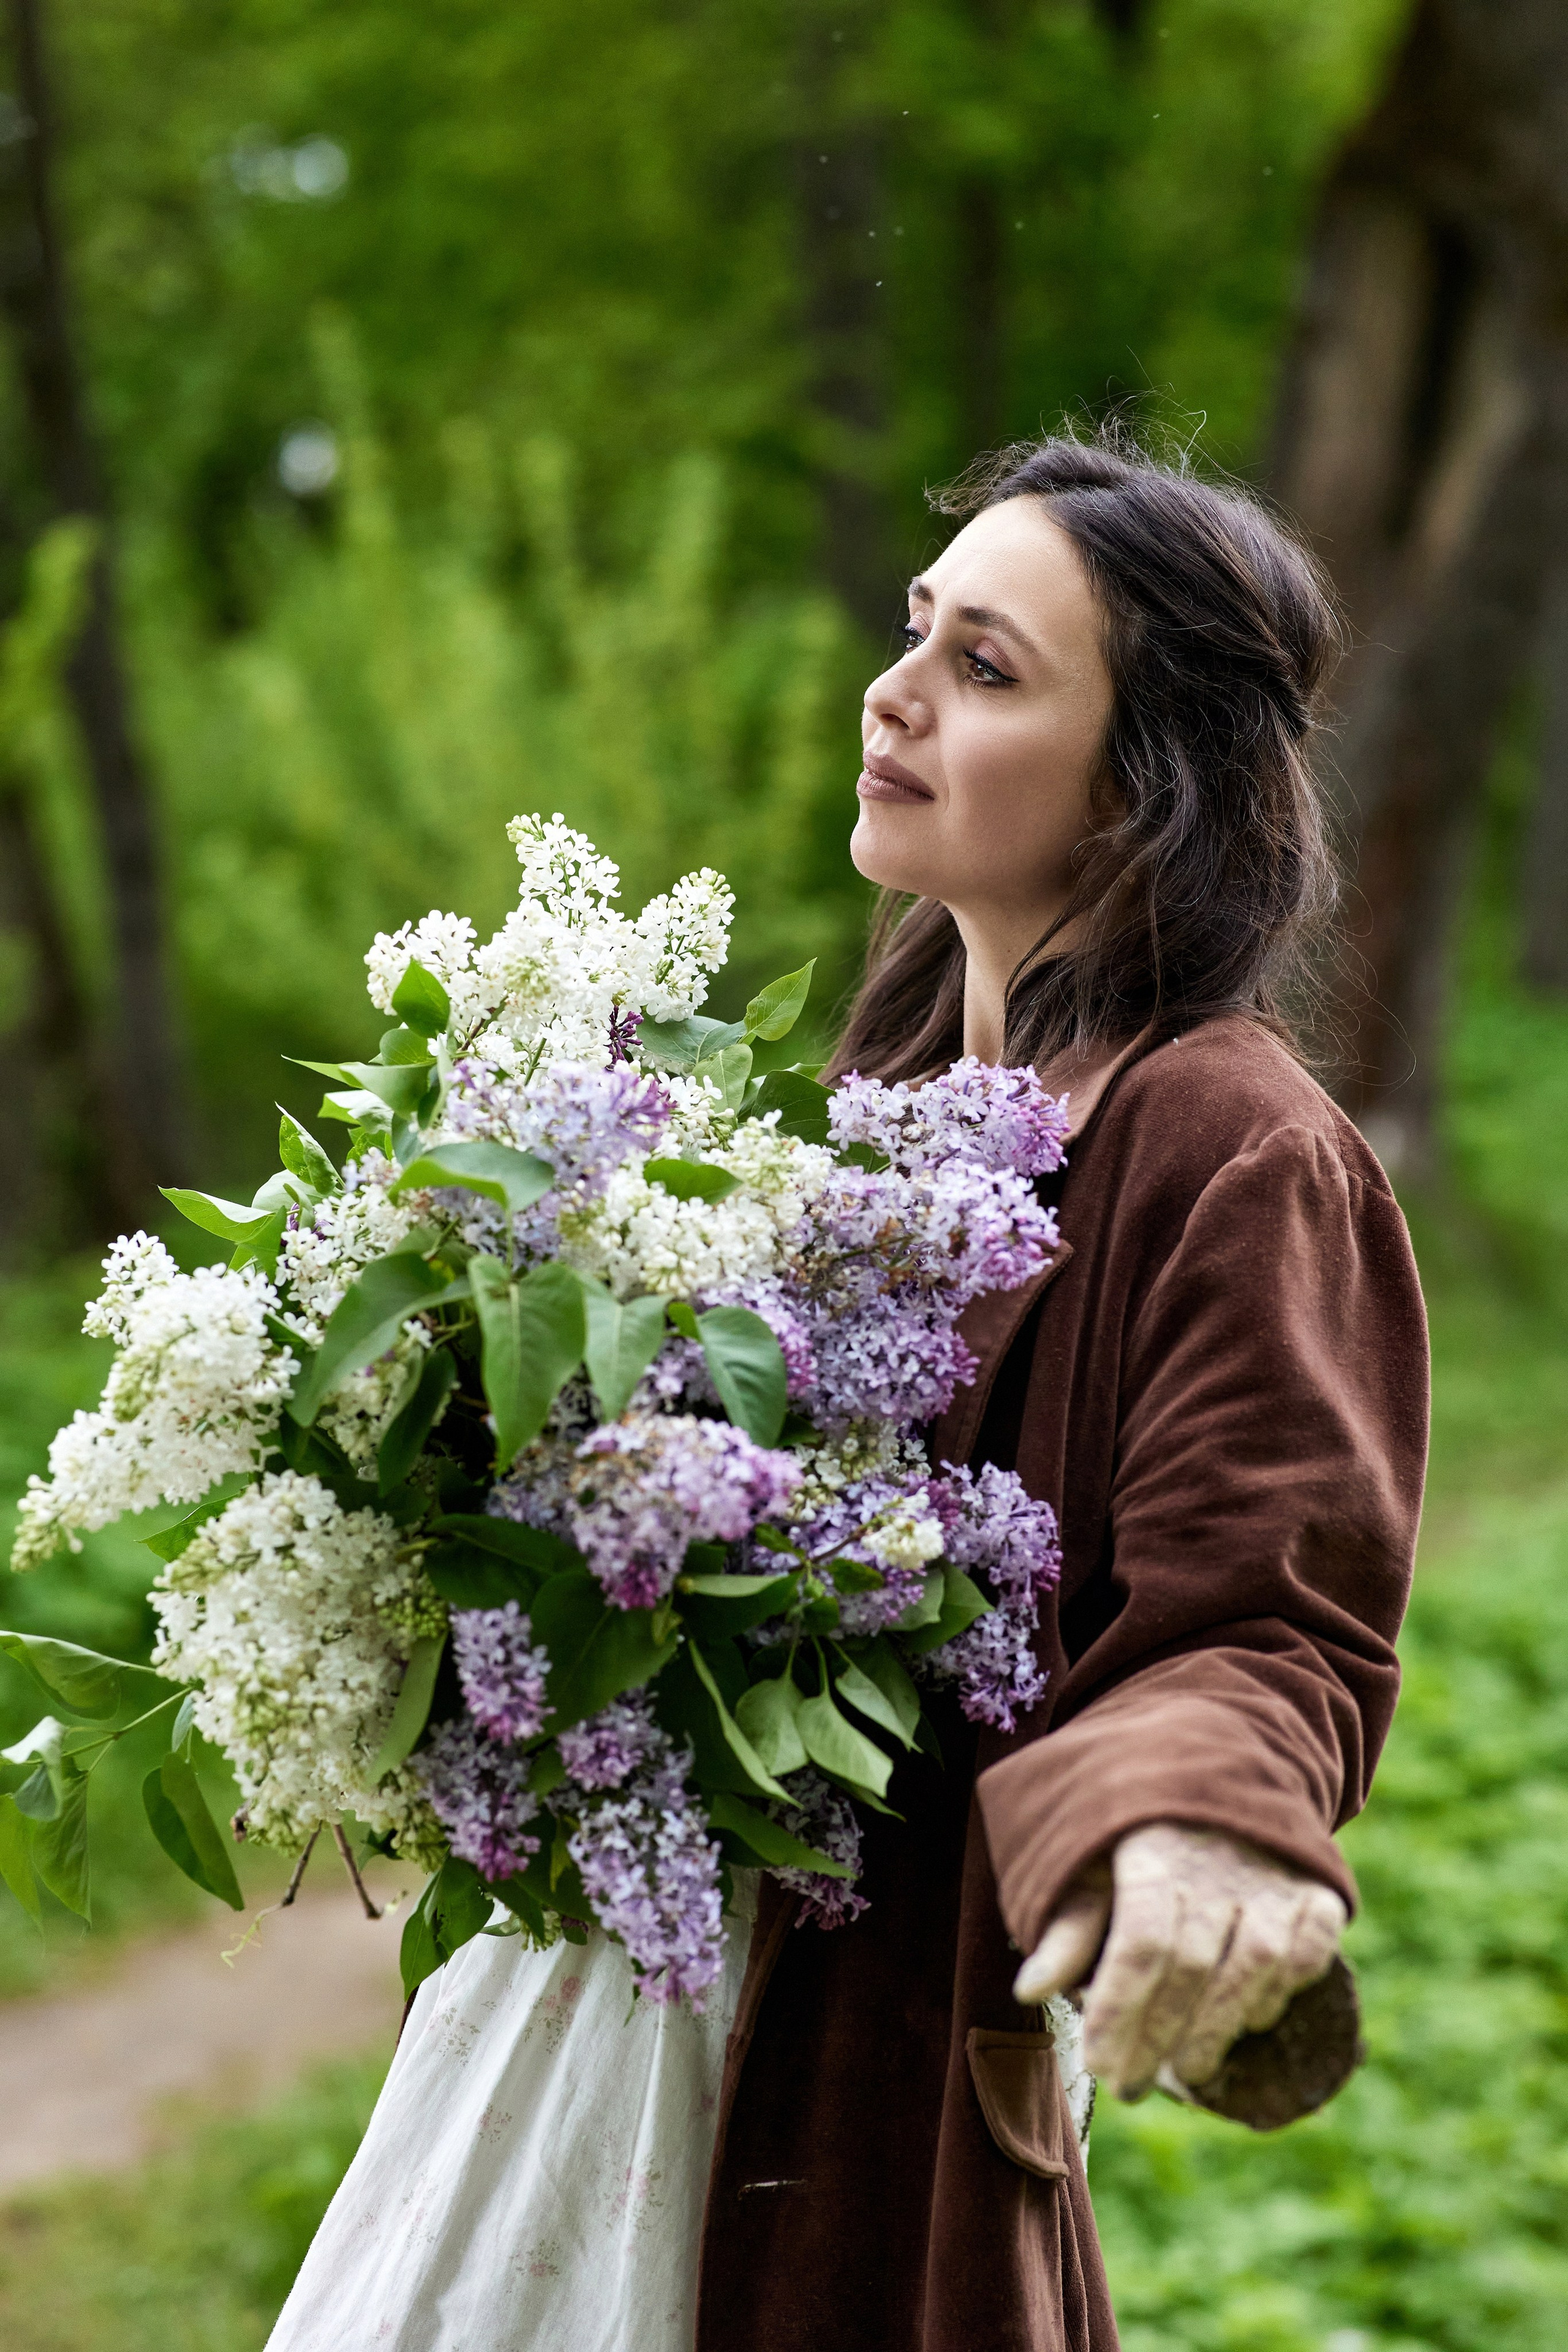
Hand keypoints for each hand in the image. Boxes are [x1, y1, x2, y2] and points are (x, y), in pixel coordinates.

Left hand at [1011, 1821, 1346, 2100]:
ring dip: (1220, 2027)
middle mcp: (1216, 1856)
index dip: (1121, 2008)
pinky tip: (1251, 2021)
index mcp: (1150, 1843)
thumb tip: (1029, 1992)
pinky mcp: (1317, 1886)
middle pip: (1193, 1962)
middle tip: (1129, 2086)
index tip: (1097, 2063)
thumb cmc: (1137, 1834)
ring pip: (1256, 1962)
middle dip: (1159, 2035)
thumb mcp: (1090, 1866)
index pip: (1141, 1938)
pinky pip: (1310, 1948)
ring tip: (1186, 2071)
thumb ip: (1067, 1929)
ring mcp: (1272, 1871)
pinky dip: (1283, 1991)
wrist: (1218, 1764)